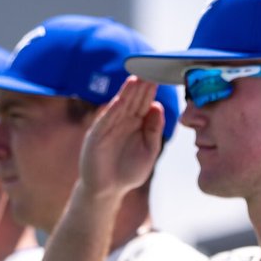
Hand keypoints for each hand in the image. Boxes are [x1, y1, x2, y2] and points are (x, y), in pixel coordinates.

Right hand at [79, 77, 164, 199]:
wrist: (108, 190)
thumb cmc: (129, 170)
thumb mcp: (149, 150)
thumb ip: (154, 130)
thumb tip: (158, 107)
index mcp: (137, 124)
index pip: (145, 103)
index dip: (152, 90)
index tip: (163, 76)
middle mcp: (123, 121)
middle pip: (134, 100)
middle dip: (142, 86)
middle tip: (152, 69)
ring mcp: (109, 127)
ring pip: (120, 106)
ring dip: (127, 93)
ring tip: (137, 79)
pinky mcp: (97, 136)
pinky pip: (106, 121)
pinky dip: (112, 110)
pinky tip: (120, 100)